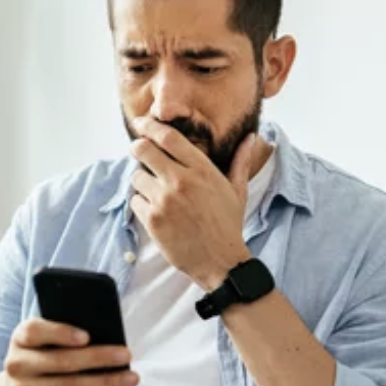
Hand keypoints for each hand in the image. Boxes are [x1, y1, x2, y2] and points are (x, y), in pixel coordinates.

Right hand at [0, 318, 136, 385]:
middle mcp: (15, 364)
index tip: (87, 336)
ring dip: (104, 382)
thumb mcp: (43, 343)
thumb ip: (63, 337)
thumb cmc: (40, 360)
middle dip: (98, 358)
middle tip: (126, 355)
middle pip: (61, 361)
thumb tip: (105, 341)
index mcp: (20, 339)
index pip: (35, 331)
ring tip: (130, 378)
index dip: (60, 333)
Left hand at [129, 117, 256, 290]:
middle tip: (139, 151)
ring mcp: (164, 200)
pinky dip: (141, 203)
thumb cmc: (228, 225)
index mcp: (201, 169)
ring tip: (155, 191)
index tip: (142, 123)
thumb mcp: (237, 191)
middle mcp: (180, 181)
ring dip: (141, 181)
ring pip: (136, 176)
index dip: (151, 126)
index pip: (168, 137)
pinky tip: (156, 210)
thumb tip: (251, 138)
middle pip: (143, 149)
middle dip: (138, 148)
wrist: (220, 262)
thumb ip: (239, 162)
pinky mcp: (152, 220)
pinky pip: (134, 200)